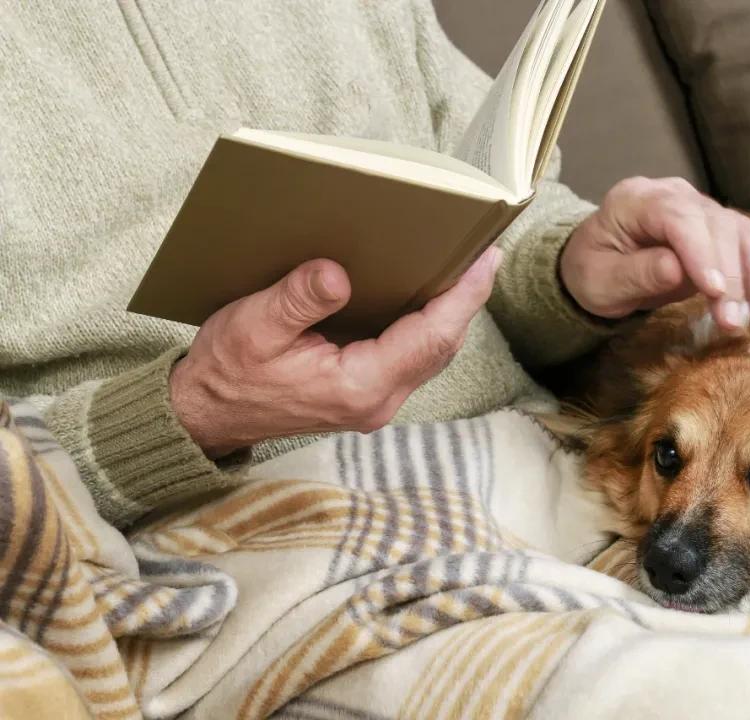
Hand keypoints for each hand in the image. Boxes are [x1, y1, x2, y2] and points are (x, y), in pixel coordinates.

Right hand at [169, 246, 501, 457]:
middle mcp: (378, 400)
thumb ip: (299, 300)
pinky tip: (426, 294)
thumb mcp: (253, 327)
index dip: (463, 298)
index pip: (429, 338)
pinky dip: (426, 324)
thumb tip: (338, 274)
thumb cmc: (228, 372)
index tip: (486, 260)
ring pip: (431, 353)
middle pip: (441, 346)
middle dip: (465, 299)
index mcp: (358, 386)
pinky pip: (412, 356)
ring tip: (465, 266)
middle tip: (483, 251)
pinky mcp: (368, 393)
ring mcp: (376, 400)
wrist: (207, 416)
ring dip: (450, 312)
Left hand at [560, 177, 749, 330]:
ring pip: (743, 234)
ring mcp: (701, 209)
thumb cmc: (593, 271)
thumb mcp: (599, 281)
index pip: (678, 218)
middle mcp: (675, 195)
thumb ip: (636, 273)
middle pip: (717, 225)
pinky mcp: (720, 230)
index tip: (713, 291)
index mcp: (636, 199)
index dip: (701, 253)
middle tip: (738, 321)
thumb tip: (677, 270)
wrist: (599, 263)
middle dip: (733, 275)